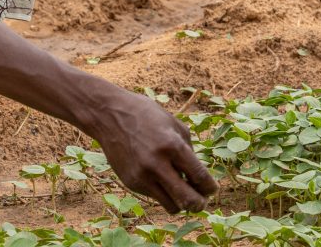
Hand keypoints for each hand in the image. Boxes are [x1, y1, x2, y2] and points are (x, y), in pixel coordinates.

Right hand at [91, 90, 217, 212]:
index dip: (210, 187)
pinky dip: (161, 191)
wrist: (109, 115)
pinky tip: (159, 178)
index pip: (200, 177)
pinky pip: (154, 196)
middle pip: (188, 199)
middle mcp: (157, 164)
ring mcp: (142, 176)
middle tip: (202, 202)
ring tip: (182, 192)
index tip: (212, 189)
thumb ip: (188, 149)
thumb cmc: (145, 114)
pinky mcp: (131, 183)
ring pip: (171, 206)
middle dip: (200, 204)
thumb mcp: (173, 124)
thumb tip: (197, 176)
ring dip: (181, 203)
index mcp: (172, 145)